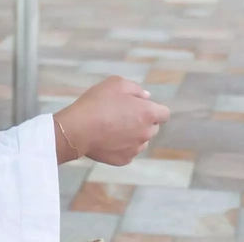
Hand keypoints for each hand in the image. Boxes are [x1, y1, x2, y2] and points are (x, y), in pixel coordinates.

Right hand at [54, 76, 169, 165]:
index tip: (140, 106)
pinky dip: (122, 146)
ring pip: (141, 141)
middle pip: (153, 128)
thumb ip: (136, 89)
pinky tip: (108, 140)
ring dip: (134, 135)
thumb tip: (146, 97)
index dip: (154, 109)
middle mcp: (146, 133)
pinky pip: (128, 152)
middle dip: (144, 122)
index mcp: (148, 113)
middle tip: (124, 115)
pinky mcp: (123, 160)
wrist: (79, 128)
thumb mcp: (117, 83)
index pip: (164, 113)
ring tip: (114, 128)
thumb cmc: (99, 102)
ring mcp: (135, 149)